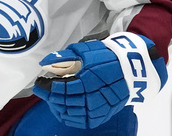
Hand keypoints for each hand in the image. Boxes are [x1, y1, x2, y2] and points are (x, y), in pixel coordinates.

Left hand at [33, 33, 166, 128]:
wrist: (131, 69)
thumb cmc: (107, 56)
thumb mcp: (85, 51)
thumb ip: (64, 57)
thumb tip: (45, 63)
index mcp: (86, 81)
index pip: (59, 89)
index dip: (46, 87)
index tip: (39, 82)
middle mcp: (91, 98)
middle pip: (63, 102)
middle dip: (49, 96)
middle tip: (42, 90)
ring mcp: (97, 109)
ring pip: (70, 114)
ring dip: (58, 107)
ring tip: (51, 99)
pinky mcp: (102, 115)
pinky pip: (81, 121)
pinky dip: (69, 117)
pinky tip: (63, 110)